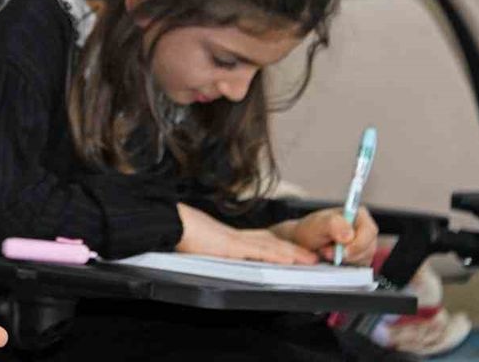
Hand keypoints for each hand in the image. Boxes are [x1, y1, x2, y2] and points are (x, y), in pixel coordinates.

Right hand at [176, 203, 316, 264]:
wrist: (166, 220)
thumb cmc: (175, 229)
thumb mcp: (195, 242)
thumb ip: (206, 247)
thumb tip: (208, 250)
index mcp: (226, 239)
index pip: (258, 243)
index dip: (277, 247)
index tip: (293, 251)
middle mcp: (233, 238)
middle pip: (270, 244)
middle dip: (292, 251)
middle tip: (312, 256)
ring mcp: (232, 240)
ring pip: (269, 248)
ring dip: (292, 254)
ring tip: (310, 259)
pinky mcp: (229, 245)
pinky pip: (258, 251)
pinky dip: (275, 255)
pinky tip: (289, 259)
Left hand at [277, 206, 377, 265]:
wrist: (303, 242)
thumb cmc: (311, 230)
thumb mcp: (318, 224)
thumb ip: (333, 225)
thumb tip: (349, 235)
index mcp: (359, 215)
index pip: (369, 231)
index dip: (358, 243)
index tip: (343, 251)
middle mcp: (365, 230)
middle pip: (368, 248)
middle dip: (347, 254)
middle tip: (327, 252)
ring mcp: (365, 246)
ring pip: (363, 259)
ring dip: (344, 260)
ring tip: (327, 252)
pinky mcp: (361, 259)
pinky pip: (359, 268)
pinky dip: (344, 266)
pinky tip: (332, 259)